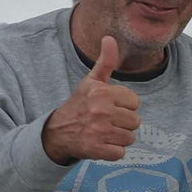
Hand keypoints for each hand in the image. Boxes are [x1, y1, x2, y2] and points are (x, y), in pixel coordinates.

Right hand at [40, 36, 141, 163]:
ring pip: (130, 138)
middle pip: (135, 121)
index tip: (110, 106)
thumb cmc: (79, 104)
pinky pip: (120, 153)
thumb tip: (110, 37)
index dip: (125, 106)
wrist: (57, 132)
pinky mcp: (96, 150)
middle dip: (123, 123)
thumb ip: (105, 61)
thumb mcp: (91, 81)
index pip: (135, 102)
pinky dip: (113, 152)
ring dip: (119, 138)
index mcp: (102, 93)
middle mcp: (101, 111)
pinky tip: (101, 144)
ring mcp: (98, 132)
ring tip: (104, 132)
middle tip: (106, 121)